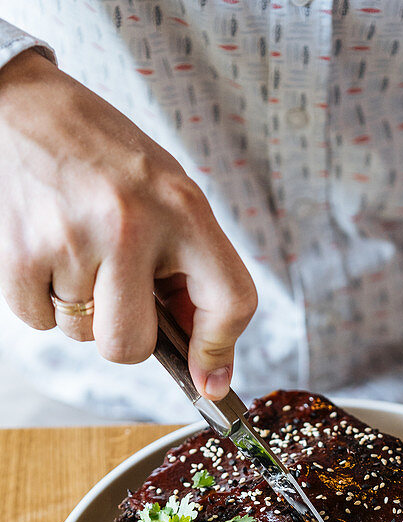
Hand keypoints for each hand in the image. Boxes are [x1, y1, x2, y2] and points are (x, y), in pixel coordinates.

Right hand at [0, 50, 256, 398]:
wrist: (29, 110)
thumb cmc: (109, 162)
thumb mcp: (171, 199)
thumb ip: (193, 274)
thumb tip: (206, 363)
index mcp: (184, 209)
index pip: (230, 303)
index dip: (219, 351)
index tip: (209, 379)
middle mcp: (132, 225)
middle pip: (132, 346)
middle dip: (126, 337)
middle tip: (119, 296)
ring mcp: (73, 239)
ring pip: (82, 334)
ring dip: (81, 310)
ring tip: (81, 251)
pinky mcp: (22, 251)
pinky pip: (40, 320)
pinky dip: (43, 300)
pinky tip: (51, 252)